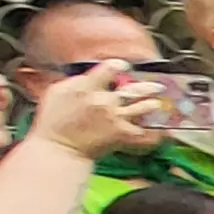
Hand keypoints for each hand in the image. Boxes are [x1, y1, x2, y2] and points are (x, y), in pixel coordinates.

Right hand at [24, 64, 165, 158]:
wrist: (59, 148)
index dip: (118, 66)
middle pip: (132, 88)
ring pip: (142, 106)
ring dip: (152, 103)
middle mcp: (104, 99)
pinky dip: (153, 130)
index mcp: (86, 86)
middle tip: (156, 85)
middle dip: (146, 86)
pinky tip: (160, 129)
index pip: (110, 68)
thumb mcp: (57, 92)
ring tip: (158, 102)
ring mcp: (115, 116)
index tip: (123, 66)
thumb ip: (76, 82)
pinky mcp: (121, 133)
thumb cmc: (53, 122)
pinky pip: (143, 130)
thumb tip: (89, 76)